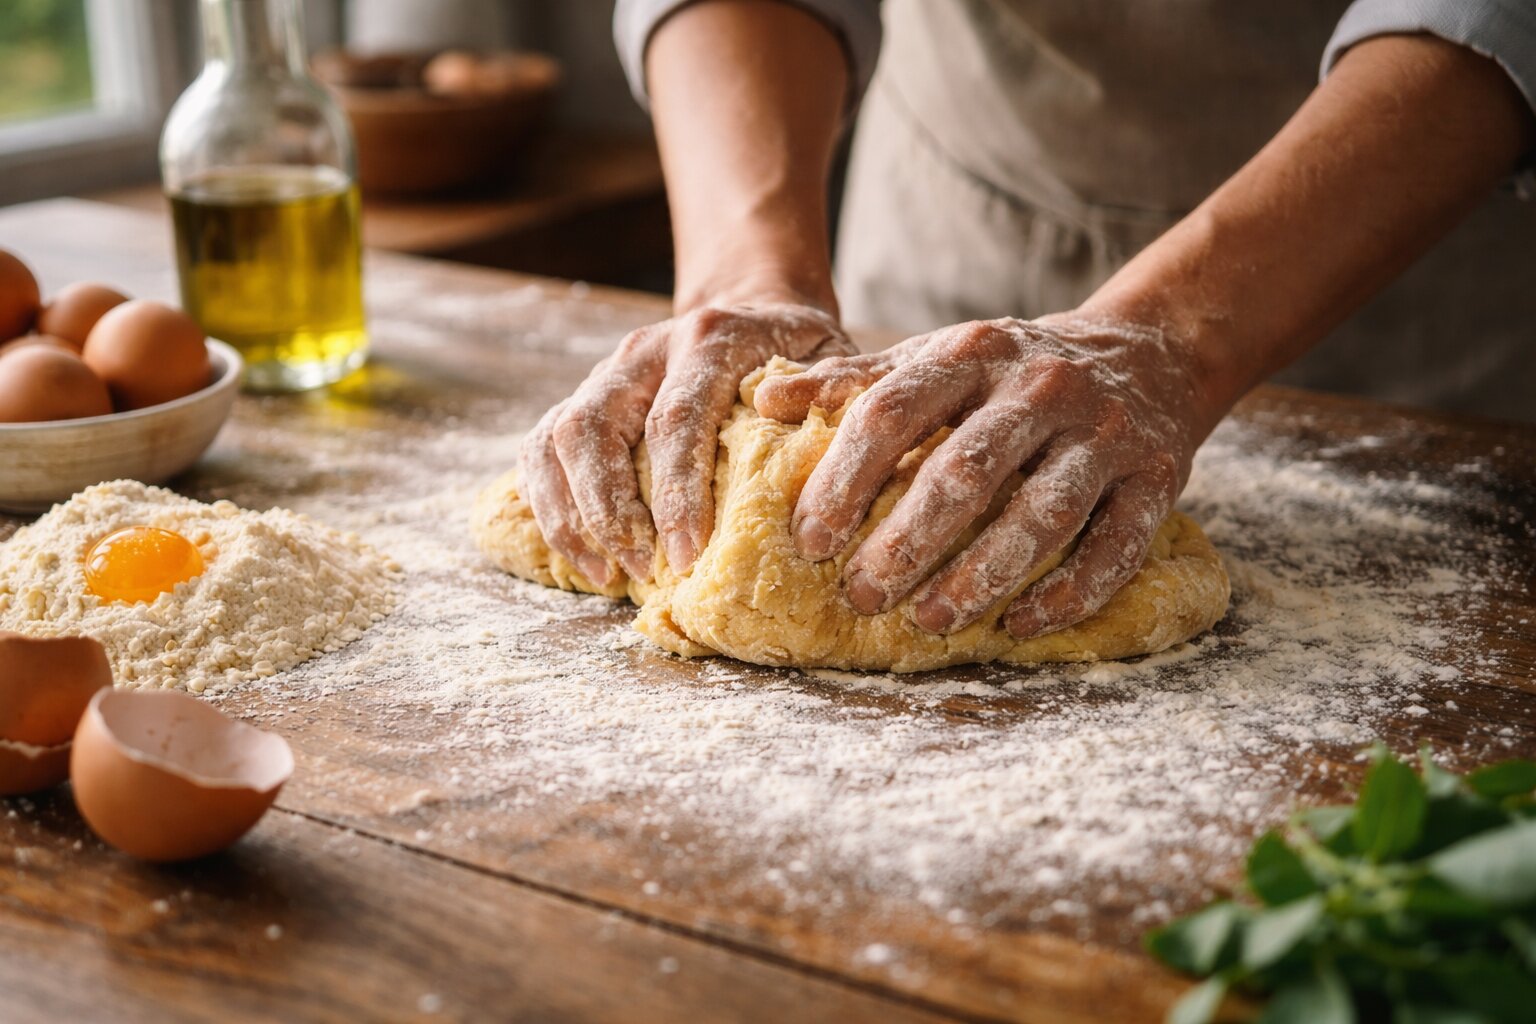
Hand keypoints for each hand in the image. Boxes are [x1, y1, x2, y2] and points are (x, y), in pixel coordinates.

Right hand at [520, 302, 851, 583]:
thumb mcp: (833, 361)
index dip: (676, 491)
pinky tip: (587, 557)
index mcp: (708, 338)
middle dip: (609, 510)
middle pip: (595, 427)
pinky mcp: (585, 398)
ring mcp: (607, 373)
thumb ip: (828, 402)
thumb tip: (821, 468)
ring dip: (573, 515)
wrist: (755, 308)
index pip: (677, 417)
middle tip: (642, 570)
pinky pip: (542, 452)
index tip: (687, 555)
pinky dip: (553, 508)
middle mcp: (646, 350)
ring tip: (608, 574)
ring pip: (556, 438)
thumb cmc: (799, 354)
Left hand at [753, 315, 1209, 638]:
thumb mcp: (940, 357)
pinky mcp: (1156, 480)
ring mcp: (1103, 435)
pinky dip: (1069, 593)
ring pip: (1041, 515)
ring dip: (981, 575)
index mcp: (974, 353)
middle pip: (965, 471)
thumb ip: (856, 382)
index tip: (810, 538)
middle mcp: (1041, 388)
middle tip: (861, 595)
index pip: (895, 410)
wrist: (1151, 351)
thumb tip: (767, 401)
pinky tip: (1018, 626)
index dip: (846, 477)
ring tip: (929, 621)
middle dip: (907, 540)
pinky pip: (1114, 547)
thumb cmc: (1015, 371)